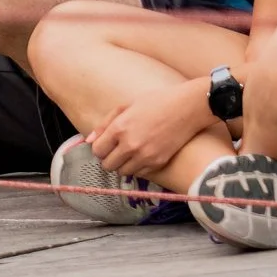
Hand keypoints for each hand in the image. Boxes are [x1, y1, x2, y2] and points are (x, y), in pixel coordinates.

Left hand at [86, 76, 224, 180]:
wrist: (187, 108)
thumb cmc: (156, 102)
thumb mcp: (125, 106)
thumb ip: (104, 124)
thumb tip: (89, 141)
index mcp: (119, 128)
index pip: (97, 151)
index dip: (100, 148)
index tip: (106, 144)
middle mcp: (130, 145)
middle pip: (107, 166)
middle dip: (108, 159)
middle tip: (116, 150)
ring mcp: (145, 156)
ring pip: (123, 172)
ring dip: (122, 165)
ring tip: (130, 153)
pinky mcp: (159, 163)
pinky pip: (140, 174)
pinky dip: (137, 168)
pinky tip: (142, 155)